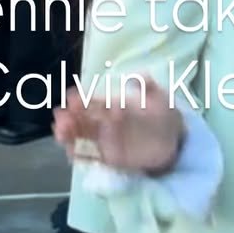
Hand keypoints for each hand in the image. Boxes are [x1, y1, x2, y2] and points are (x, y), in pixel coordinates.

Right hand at [55, 76, 184, 175]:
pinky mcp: (109, 157)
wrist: (173, 140)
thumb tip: (139, 75)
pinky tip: (70, 153)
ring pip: (81, 136)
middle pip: (82, 119)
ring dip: (69, 134)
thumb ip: (148, 87)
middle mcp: (105, 122)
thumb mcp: (160, 98)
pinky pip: (90, 156)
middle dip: (69, 117)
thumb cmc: (163, 115)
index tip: (72, 96)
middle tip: (60, 116)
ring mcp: (106, 140)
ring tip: (60, 133)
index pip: (94, 101)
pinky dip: (79, 155)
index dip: (83, 99)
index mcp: (114, 105)